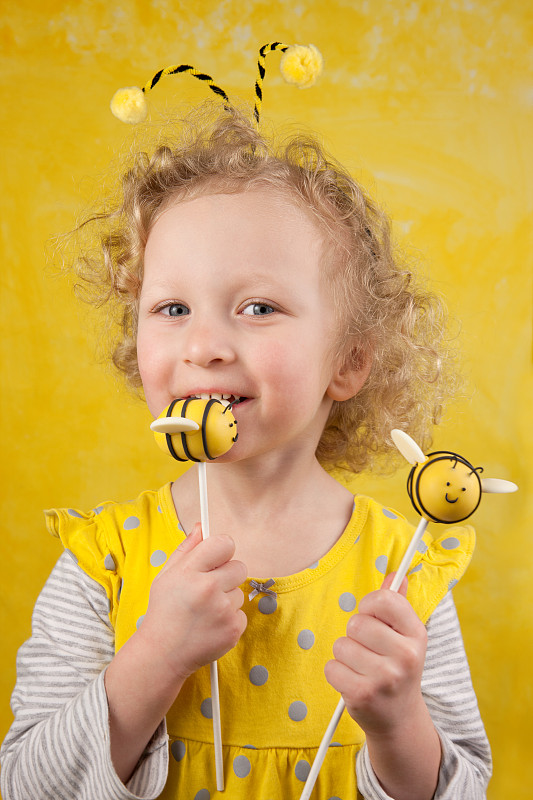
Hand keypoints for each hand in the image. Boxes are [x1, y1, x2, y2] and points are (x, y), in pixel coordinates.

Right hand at [136, 524, 247, 683]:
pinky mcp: (233, 630)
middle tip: (208, 588)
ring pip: (240, 591)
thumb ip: (186, 549)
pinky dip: (230, 618)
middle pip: (239, 566)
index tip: (216, 558)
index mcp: (190, 572)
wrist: (163, 653)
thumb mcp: (167, 575)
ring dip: (227, 598)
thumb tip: (201, 527)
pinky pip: (242, 613)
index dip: (222, 550)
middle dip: (227, 575)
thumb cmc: (164, 611)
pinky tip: (211, 624)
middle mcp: (208, 589)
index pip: (224, 544)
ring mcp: (223, 611)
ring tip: (206, 611)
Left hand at [324, 574, 427, 736]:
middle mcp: (406, 656)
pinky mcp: (363, 695)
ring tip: (361, 667)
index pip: (383, 599)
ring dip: (345, 655)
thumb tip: (396, 574)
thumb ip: (396, 603)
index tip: (372, 618)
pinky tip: (353, 681)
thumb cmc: (396, 666)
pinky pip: (332, 667)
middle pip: (357, 622)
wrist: (399, 717)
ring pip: (341, 645)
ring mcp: (385, 678)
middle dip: (355, 634)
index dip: (369, 606)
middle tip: (368, 650)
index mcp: (417, 634)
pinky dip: (336, 673)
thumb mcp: (404, 636)